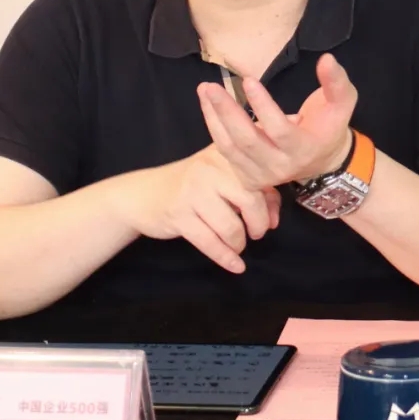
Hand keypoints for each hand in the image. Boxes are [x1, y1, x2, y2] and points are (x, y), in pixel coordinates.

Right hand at [121, 146, 280, 273]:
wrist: (144, 194)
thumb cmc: (192, 185)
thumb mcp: (223, 178)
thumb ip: (255, 190)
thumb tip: (274, 218)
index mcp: (225, 154)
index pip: (261, 177)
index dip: (271, 202)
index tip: (271, 218)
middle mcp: (210, 168)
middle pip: (250, 201)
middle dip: (258, 224)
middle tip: (256, 233)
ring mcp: (193, 191)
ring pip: (231, 226)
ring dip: (239, 243)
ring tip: (238, 244)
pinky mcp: (179, 215)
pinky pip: (210, 243)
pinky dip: (226, 258)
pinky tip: (236, 265)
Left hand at [196, 53, 356, 190]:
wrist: (324, 161)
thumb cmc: (330, 126)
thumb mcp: (343, 103)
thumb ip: (336, 82)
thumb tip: (327, 59)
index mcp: (304, 149)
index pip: (279, 130)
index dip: (263, 106)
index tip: (248, 80)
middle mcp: (281, 167)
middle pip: (247, 141)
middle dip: (227, 113)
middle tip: (211, 87)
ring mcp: (262, 175)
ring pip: (231, 148)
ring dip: (214, 119)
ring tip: (205, 92)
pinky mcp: (249, 176)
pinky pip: (226, 152)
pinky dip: (214, 128)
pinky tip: (208, 106)